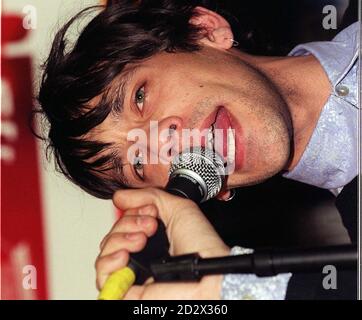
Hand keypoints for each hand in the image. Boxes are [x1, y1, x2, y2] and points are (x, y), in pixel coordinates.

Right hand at [95, 187, 229, 298]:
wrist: (206, 273)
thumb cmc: (201, 246)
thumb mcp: (179, 208)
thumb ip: (150, 196)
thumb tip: (120, 196)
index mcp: (152, 236)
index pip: (125, 220)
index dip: (134, 211)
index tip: (151, 211)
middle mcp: (141, 252)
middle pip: (113, 232)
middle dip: (129, 223)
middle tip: (150, 227)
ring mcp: (133, 269)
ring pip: (106, 250)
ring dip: (120, 239)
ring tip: (141, 242)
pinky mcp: (126, 288)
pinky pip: (102, 275)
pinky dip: (108, 261)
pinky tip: (125, 256)